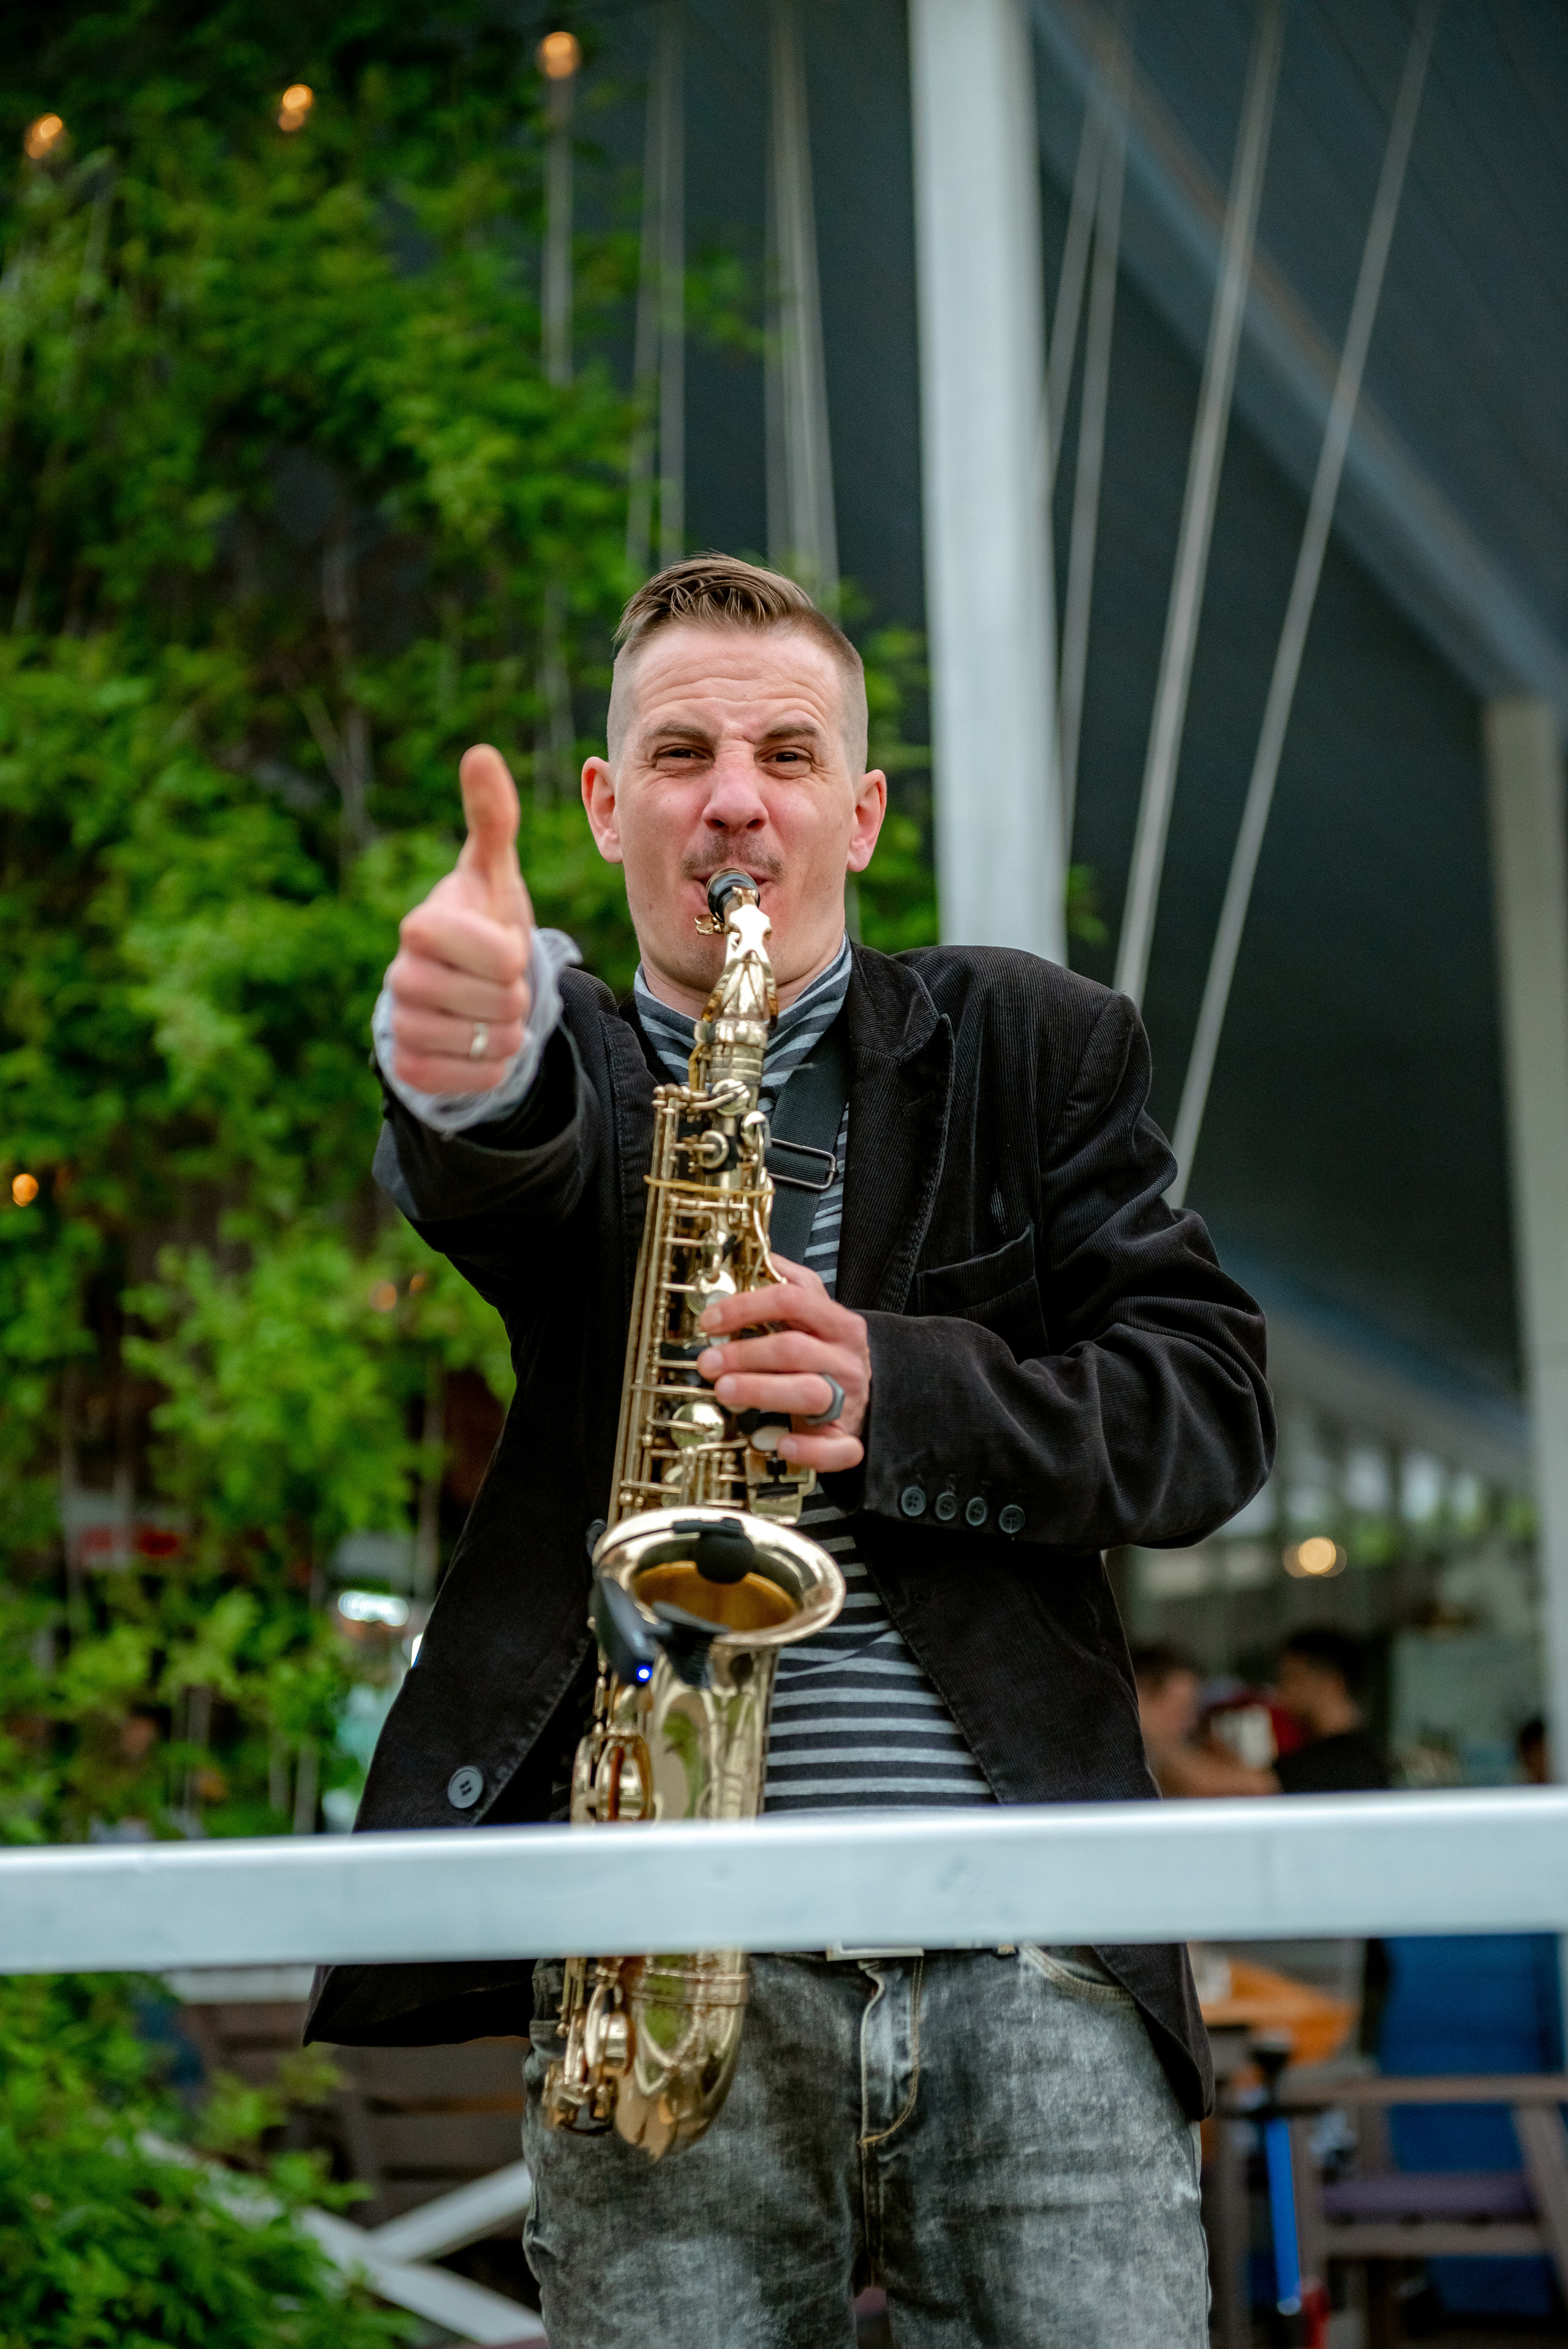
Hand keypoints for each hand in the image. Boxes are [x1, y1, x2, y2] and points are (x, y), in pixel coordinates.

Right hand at [386, 746, 534, 1093]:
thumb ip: (492, 818)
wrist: (457, 990)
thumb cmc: (482, 923)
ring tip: (488, 1009)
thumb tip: (480, 752)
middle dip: (516, 995)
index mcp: (421, 926)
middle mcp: (399, 977)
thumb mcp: (495, 875)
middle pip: (503, 1002)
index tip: (501, 945)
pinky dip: (492, 1068)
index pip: (498, 954)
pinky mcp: (407, 1070)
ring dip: (507, 1031)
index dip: (513, 954)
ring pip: (492, 1043)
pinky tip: (477, 1043)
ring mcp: (400, 1026)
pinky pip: (476, 1081)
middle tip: (498, 982)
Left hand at [695, 1255, 870, 1473]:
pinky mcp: (847, 1437)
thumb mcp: (816, 1316)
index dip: (746, 1306)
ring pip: (809, 1392)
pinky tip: (780, 1444)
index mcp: (836, 1323)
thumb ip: (791, 1287)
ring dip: (762, 1391)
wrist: (866, 1399)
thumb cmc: (827, 1357)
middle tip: (708, 1362)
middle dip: (744, 1353)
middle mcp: (844, 1359)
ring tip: (725, 1391)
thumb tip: (756, 1255)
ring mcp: (849, 1399)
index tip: (711, 1320)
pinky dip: (807, 1449)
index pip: (791, 1300)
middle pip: (793, 1348)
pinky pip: (835, 1448)